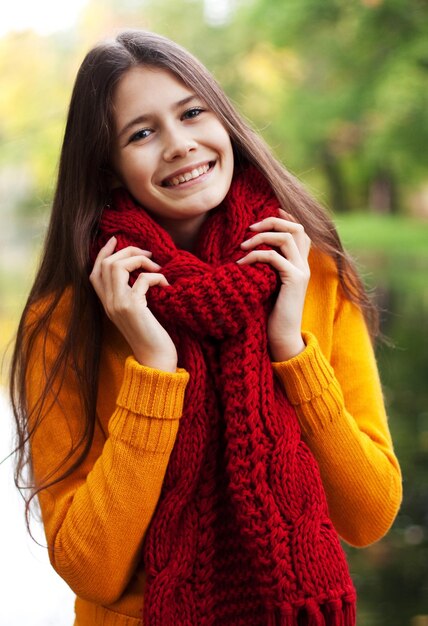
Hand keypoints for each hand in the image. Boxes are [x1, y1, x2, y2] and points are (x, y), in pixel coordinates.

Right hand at [89, 237, 177, 371]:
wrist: (156, 360)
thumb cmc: (152, 337)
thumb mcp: (138, 313)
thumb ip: (132, 295)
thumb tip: (141, 272)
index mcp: (107, 304)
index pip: (94, 272)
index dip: (103, 253)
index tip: (116, 239)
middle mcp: (108, 303)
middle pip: (106, 264)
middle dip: (128, 251)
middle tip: (148, 254)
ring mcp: (118, 305)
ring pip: (117, 267)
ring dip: (139, 260)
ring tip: (157, 267)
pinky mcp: (133, 308)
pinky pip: (141, 280)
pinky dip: (156, 277)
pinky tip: (167, 284)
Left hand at [237, 209, 310, 360]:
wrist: (282, 338)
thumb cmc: (270, 314)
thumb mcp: (268, 284)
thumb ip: (266, 268)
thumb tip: (249, 251)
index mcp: (300, 264)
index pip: (300, 231)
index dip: (285, 218)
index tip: (266, 213)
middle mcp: (304, 265)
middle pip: (297, 228)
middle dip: (272, 221)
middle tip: (249, 228)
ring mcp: (301, 272)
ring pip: (287, 238)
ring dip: (262, 237)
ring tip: (242, 245)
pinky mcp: (293, 280)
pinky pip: (274, 257)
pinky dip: (256, 255)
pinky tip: (241, 263)